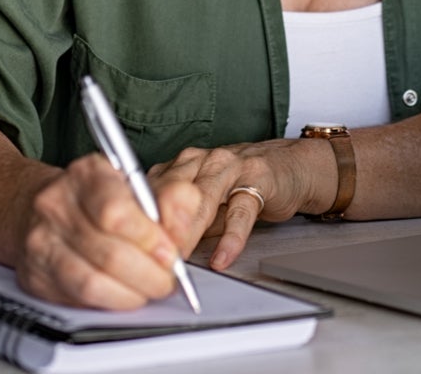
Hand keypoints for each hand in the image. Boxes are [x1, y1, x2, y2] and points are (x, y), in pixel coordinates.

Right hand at [13, 153, 205, 309]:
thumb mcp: (137, 185)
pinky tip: (123, 293)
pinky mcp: (35, 275)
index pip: (115, 212)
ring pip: (92, 282)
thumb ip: (171, 200)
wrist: (43, 207)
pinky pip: (78, 299)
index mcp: (86, 174)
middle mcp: (56, 205)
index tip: (170, 253)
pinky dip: (109, 302)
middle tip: (166, 279)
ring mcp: (41, 241)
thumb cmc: (97, 198)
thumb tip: (184, 226)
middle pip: (109, 254)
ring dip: (132, 294)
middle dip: (149, 275)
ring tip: (148, 288)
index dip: (150, 240)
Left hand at [150, 138, 333, 270]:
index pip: (151, 191)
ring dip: (188, 232)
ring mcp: (230, 167)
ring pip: (202, 199)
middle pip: (171, 193)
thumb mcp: (203, 203)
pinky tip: (223, 257)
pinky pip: (240, 211)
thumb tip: (152, 254)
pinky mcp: (258, 180)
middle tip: (152, 259)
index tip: (133, 250)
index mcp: (181, 165)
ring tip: (180, 259)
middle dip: (160, 228)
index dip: (140, 222)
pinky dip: (231, 238)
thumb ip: (179, 221)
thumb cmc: (240, 186)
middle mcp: (201, 161)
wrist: (288, 166)